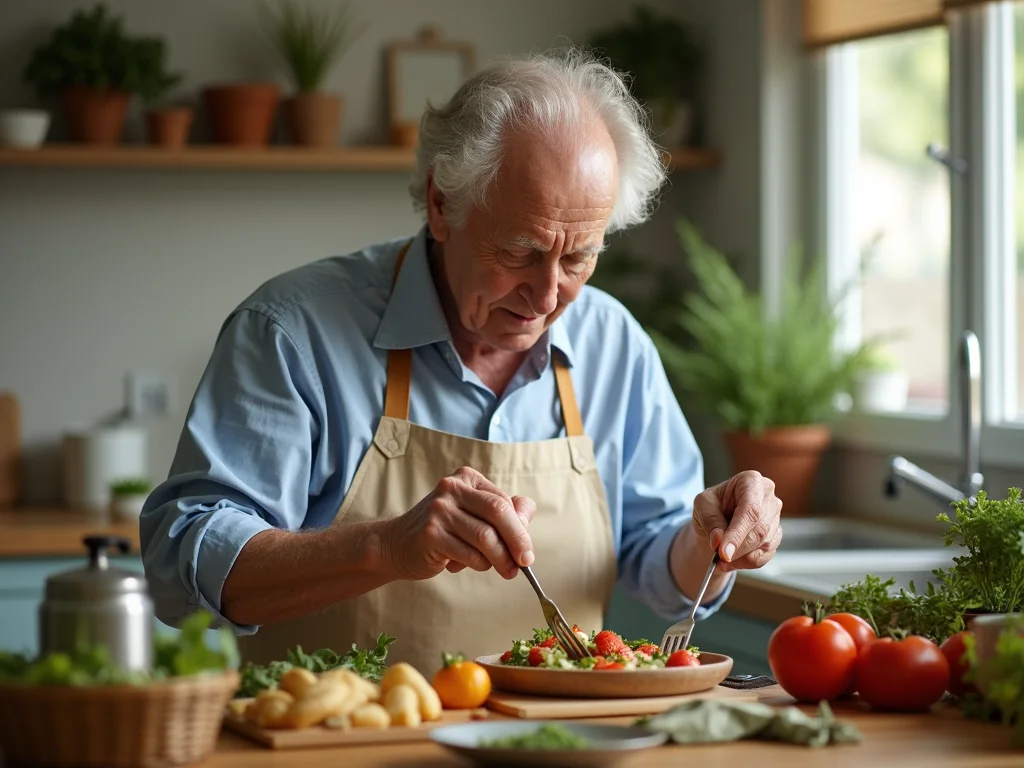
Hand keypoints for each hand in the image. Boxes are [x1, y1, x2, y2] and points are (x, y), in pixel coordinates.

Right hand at [380, 466, 536, 580]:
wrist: (397, 545)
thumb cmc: (443, 532)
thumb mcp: (474, 516)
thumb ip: (503, 512)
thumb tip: (527, 513)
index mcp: (466, 479)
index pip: (503, 502)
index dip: (520, 528)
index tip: (526, 552)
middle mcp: (452, 488)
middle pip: (498, 512)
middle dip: (517, 541)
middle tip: (524, 563)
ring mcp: (438, 510)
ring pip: (485, 537)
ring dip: (500, 559)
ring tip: (503, 571)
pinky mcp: (430, 534)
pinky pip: (469, 554)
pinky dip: (478, 565)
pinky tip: (469, 565)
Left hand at [692, 470, 782, 571]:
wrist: (718, 519)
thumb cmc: (712, 506)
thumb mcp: (702, 505)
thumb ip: (710, 521)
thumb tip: (719, 541)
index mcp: (751, 481)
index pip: (750, 510)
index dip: (738, 533)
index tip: (724, 552)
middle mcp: (768, 496)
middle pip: (760, 529)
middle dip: (738, 548)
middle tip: (720, 558)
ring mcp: (775, 516)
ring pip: (764, 543)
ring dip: (741, 557)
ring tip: (721, 560)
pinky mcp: (776, 534)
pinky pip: (767, 554)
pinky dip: (748, 562)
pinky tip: (733, 561)